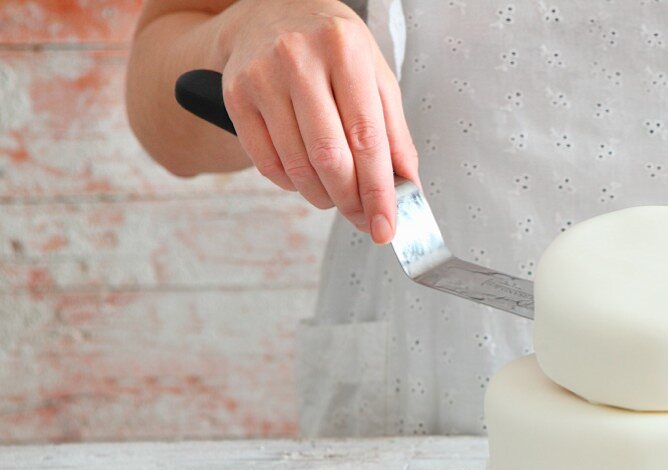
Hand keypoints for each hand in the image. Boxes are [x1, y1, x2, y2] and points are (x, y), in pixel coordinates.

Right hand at [216, 0, 417, 242]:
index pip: (367, 138)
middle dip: (351, 201)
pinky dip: (292, 184)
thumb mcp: (375, 75)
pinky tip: (307, 177)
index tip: (386, 226)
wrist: (273, 10)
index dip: (378, 192)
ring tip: (337, 195)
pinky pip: (267, 163)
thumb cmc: (333, 48)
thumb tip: (406, 186)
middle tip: (364, 218)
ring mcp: (262, 77)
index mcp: (345, 50)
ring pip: (297, 166)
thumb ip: (394, 132)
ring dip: (323, 196)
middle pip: (329, 157)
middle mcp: (299, 59)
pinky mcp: (236, 96)